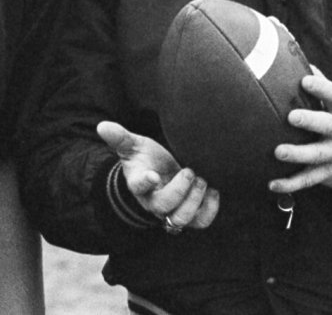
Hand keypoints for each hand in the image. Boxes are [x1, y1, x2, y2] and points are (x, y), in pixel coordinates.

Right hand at [97, 121, 218, 229]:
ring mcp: (172, 210)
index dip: (145, 182)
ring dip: (195, 200)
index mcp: (139, 184)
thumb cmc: (146, 159)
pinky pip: (202, 222)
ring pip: (182, 219)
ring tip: (202, 180)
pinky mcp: (190, 214)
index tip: (153, 174)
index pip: (139, 186)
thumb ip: (120, 137)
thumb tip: (102, 125)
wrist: (158, 174)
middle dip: (180, 190)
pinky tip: (213, 189)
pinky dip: (211, 208)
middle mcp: (154, 202)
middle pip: (164, 208)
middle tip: (190, 170)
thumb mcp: (133, 146)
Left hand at [269, 71, 331, 192]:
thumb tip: (298, 59)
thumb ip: (322, 86)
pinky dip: (290, 184)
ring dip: (298, 154)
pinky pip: (309, 180)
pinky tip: (273, 183)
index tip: (305, 80)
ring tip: (279, 152)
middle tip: (291, 117)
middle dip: (310, 121)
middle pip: (328, 126)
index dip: (321, 87)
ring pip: (317, 155)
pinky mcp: (329, 173)